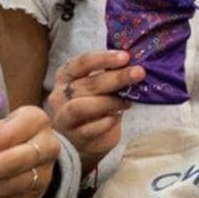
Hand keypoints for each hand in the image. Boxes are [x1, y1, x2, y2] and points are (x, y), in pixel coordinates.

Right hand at [47, 49, 141, 174]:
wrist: (83, 139)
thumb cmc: (93, 106)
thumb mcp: (97, 87)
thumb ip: (108, 75)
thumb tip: (134, 64)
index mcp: (65, 76)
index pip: (81, 63)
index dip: (104, 58)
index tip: (126, 57)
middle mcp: (59, 96)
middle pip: (86, 84)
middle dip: (116, 78)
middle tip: (139, 73)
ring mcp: (64, 118)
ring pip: (80, 107)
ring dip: (109, 102)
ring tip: (127, 102)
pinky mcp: (74, 137)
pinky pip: (89, 128)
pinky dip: (106, 121)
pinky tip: (117, 117)